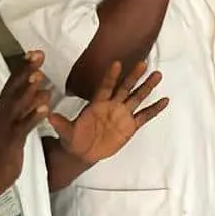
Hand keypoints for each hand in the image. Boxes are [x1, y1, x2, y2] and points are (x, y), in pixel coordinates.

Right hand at [0, 51, 52, 190]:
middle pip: (14, 89)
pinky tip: (46, 106)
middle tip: (39, 54)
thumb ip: (23, 108)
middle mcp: (0, 114)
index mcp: (0, 110)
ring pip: (17, 105)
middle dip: (26, 71)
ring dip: (29, 90)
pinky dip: (34, 116)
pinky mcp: (11, 141)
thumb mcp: (11, 125)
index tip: (34, 52)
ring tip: (40, 75)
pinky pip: (24, 126)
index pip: (12, 84)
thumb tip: (40, 92)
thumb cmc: (0, 151)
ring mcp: (4, 127)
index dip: (22, 68)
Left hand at [49, 61, 168, 163]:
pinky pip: (145, 116)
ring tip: (157, 75)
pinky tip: (165, 100)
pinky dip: (155, 109)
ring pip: (137, 98)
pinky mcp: (130, 126)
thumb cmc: (73, 139)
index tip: (116, 63)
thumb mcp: (65, 132)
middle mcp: (112, 105)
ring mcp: (123, 115)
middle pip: (125, 88)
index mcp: (97, 104)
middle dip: (134, 76)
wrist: (83, 152)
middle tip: (143, 63)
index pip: (105, 87)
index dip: (110, 76)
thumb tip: (49, 115)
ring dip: (147, 87)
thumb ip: (61, 124)